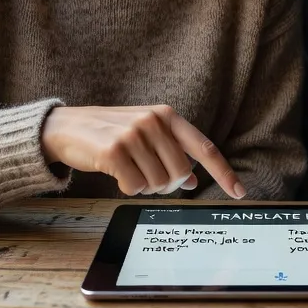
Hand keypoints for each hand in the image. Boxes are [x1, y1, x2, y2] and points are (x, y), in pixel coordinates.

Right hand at [40, 105, 245, 197]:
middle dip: (167, 184)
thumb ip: (171, 151)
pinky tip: (116, 173)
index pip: (204, 148)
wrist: (67, 126)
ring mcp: (134, 135)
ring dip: (145, 186)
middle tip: (147, 176)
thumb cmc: (110, 132)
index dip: (223, 173)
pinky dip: (128, 188)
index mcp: (167, 116)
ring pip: (158, 184)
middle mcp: (154, 122)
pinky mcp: (114, 151)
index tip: (239, 192)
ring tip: (128, 170)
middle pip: (180, 174)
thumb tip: (193, 180)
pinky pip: (135, 187)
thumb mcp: (145, 134)